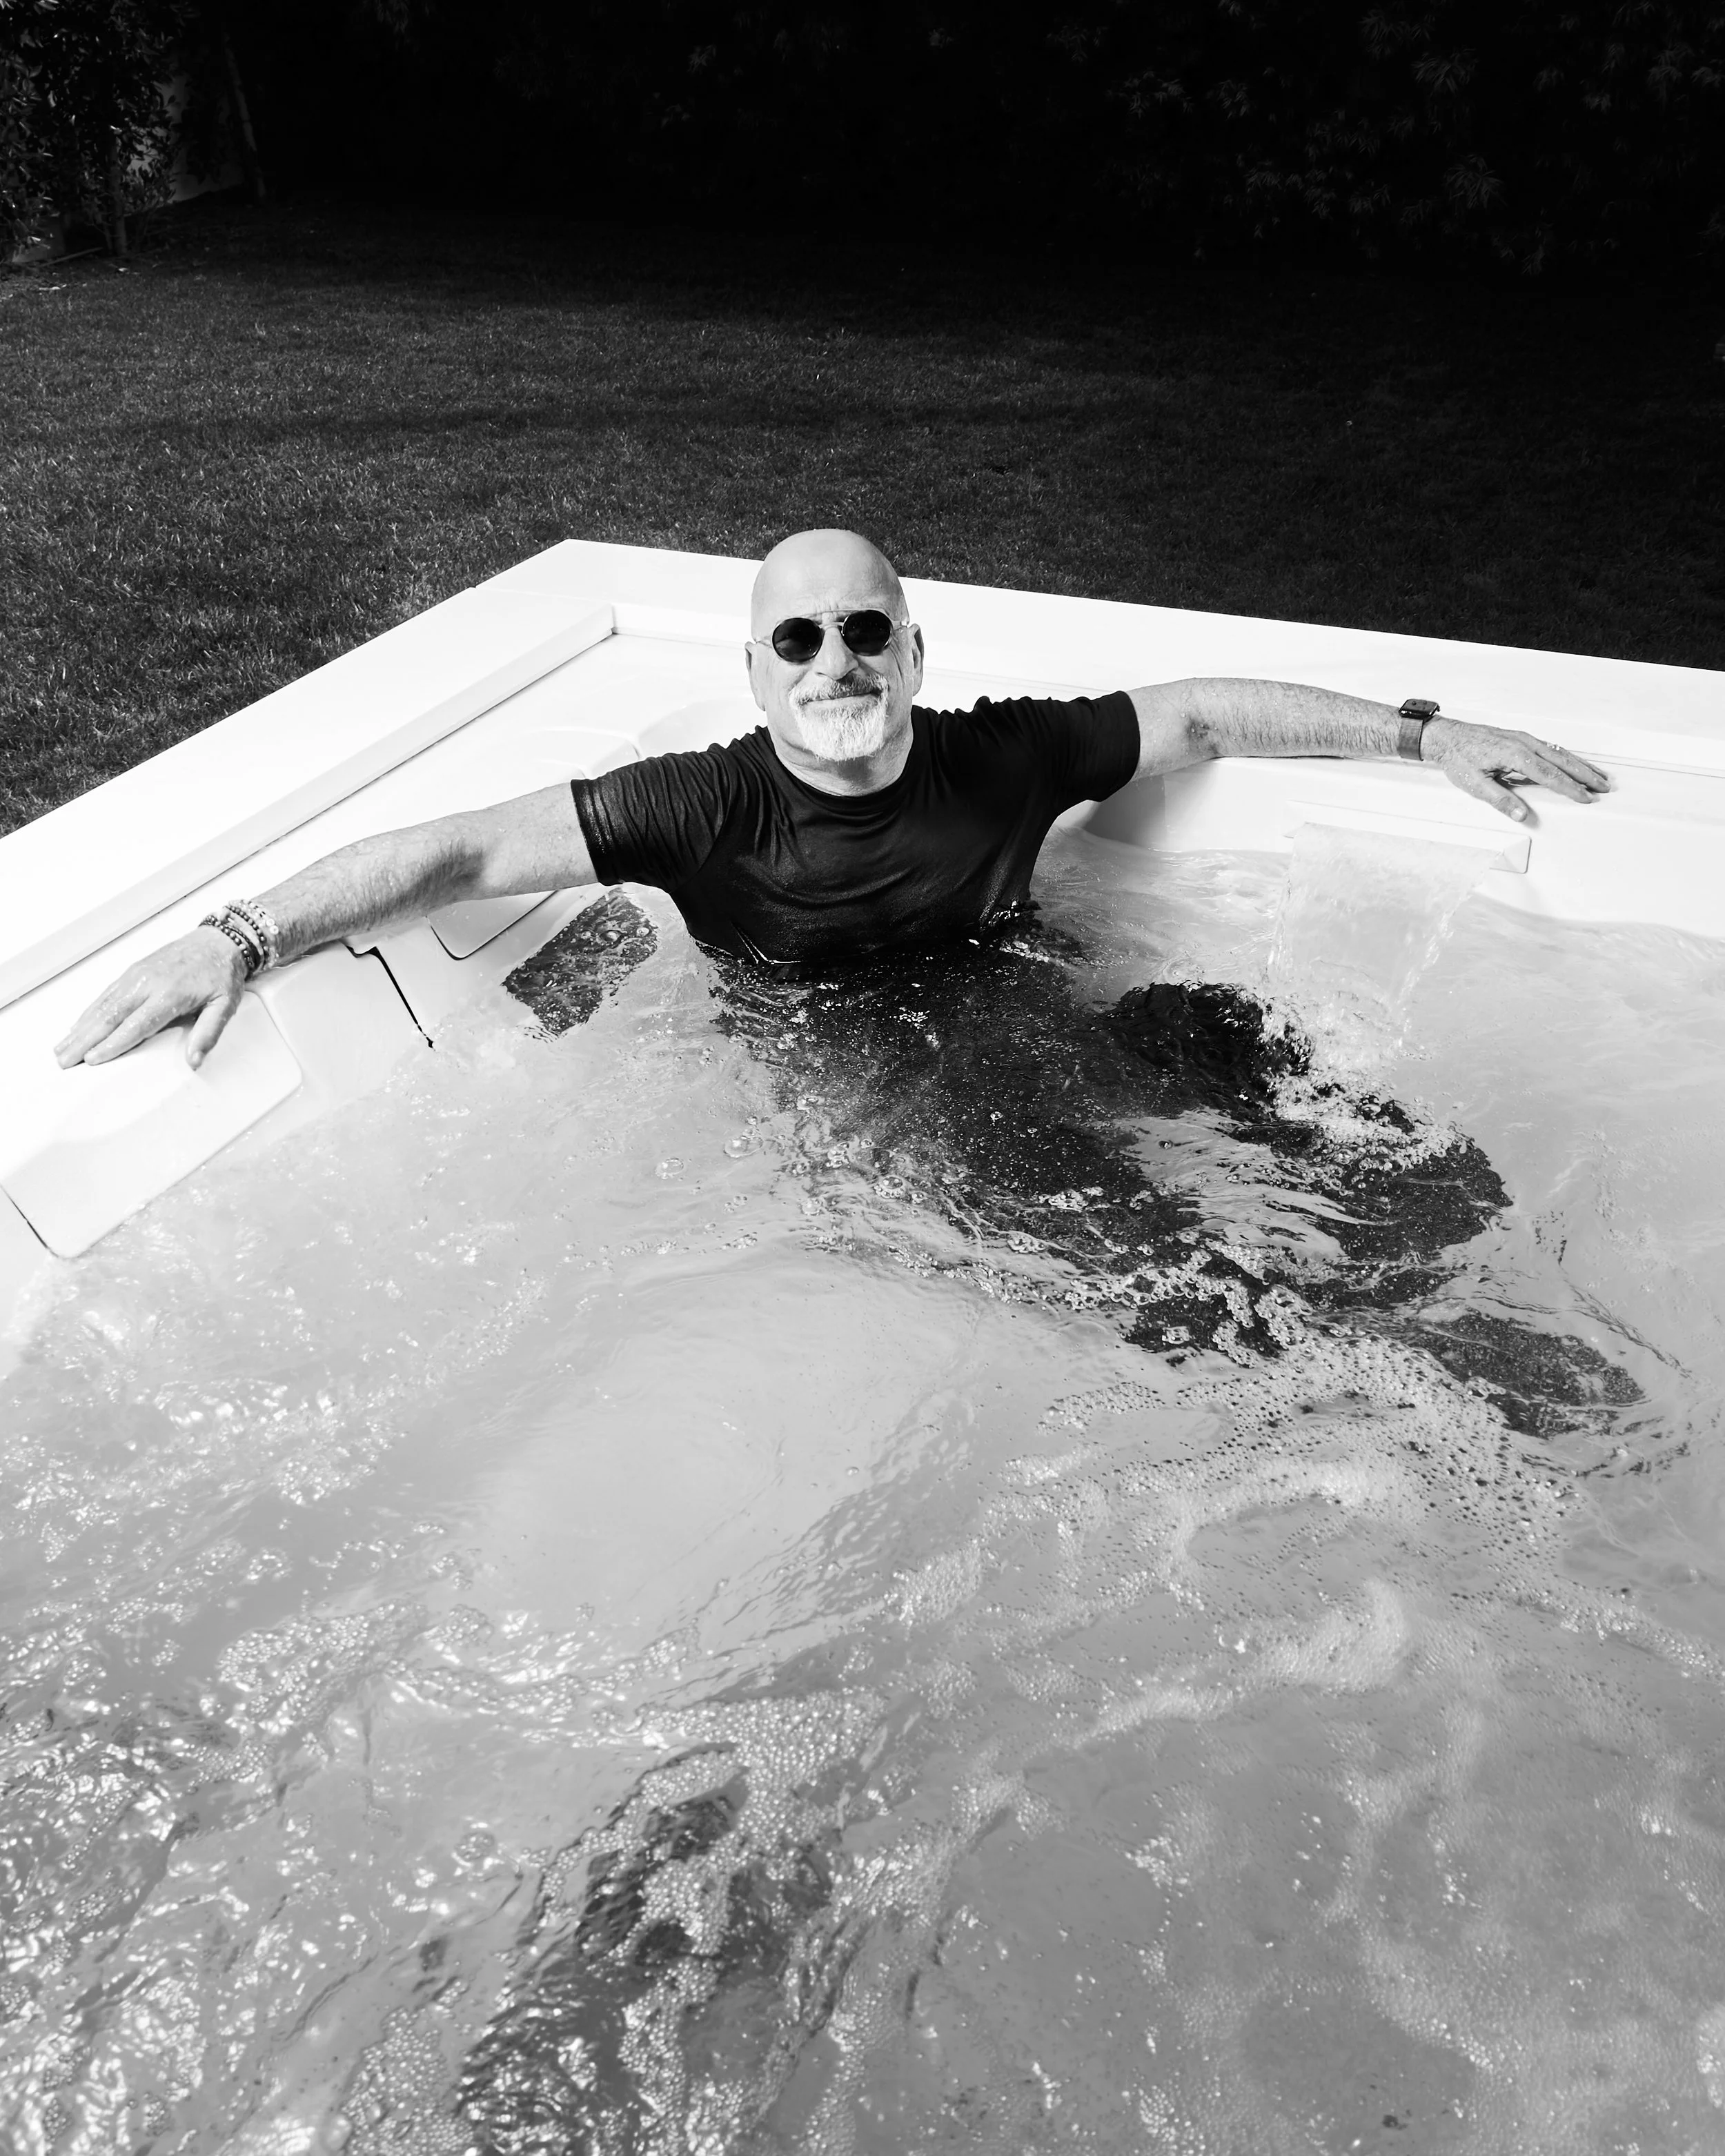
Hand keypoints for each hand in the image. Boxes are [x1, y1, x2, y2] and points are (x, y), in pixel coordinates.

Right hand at [54, 927, 247, 1070]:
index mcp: (170, 994)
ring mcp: (136, 975)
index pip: (136, 1025)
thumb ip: (209, 1033)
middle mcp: (147, 983)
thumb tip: (194, 1061)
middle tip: (64, 1061)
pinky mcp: (132, 971)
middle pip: (110, 1016)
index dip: (113, 1044)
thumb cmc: (221, 975)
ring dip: (79, 1029)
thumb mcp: (225, 1005)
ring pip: (102, 1005)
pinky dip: (88, 1013)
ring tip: (60, 1049)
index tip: (92, 1061)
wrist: (217, 942)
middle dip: (85, 1041)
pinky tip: (76, 1027)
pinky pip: (105, 995)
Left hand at [1420, 716, 1611, 822]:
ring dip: (1580, 764)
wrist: (1446, 737)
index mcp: (1515, 755)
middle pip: (1562, 760)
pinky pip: (1550, 748)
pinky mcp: (1520, 738)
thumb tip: (1522, 816)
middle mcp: (1524, 743)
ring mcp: (1524, 738)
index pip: (1550, 775)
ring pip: (1559, 752)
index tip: (1586, 799)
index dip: (1570, 789)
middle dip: (1585, 774)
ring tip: (1597, 776)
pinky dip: (1566, 757)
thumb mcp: (1475, 785)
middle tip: (1604, 787)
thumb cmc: (1458, 759)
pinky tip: (1573, 764)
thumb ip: (1501, 800)